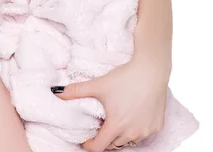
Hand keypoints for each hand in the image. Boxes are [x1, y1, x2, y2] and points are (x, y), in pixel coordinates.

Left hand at [54, 56, 168, 151]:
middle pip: (114, 145)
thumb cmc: (126, 76)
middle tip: (104, 123)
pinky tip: (135, 115)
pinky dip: (137, 129)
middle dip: (106, 137)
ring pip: (129, 141)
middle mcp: (132, 132)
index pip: (98, 148)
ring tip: (119, 119)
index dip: (90, 144)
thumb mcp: (99, 84)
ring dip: (122, 135)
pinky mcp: (157, 126)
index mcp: (116, 125)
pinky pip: (143, 134)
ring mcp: (146, 130)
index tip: (88, 137)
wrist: (152, 69)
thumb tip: (55, 92)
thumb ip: (76, 91)